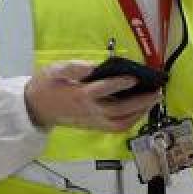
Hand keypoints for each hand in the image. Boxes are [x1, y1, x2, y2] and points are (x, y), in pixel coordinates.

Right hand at [24, 61, 160, 131]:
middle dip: (139, 102)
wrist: (36, 108)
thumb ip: (76, 67)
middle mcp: (89, 111)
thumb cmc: (47, 85)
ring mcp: (93, 121)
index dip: (119, 84)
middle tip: (156, 91)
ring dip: (140, 113)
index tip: (134, 76)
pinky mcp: (95, 126)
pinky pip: (117, 127)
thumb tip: (97, 66)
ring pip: (120, 123)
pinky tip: (141, 109)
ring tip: (153, 99)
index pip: (102, 91)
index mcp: (79, 95)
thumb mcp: (56, 69)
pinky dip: (132, 120)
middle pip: (118, 111)